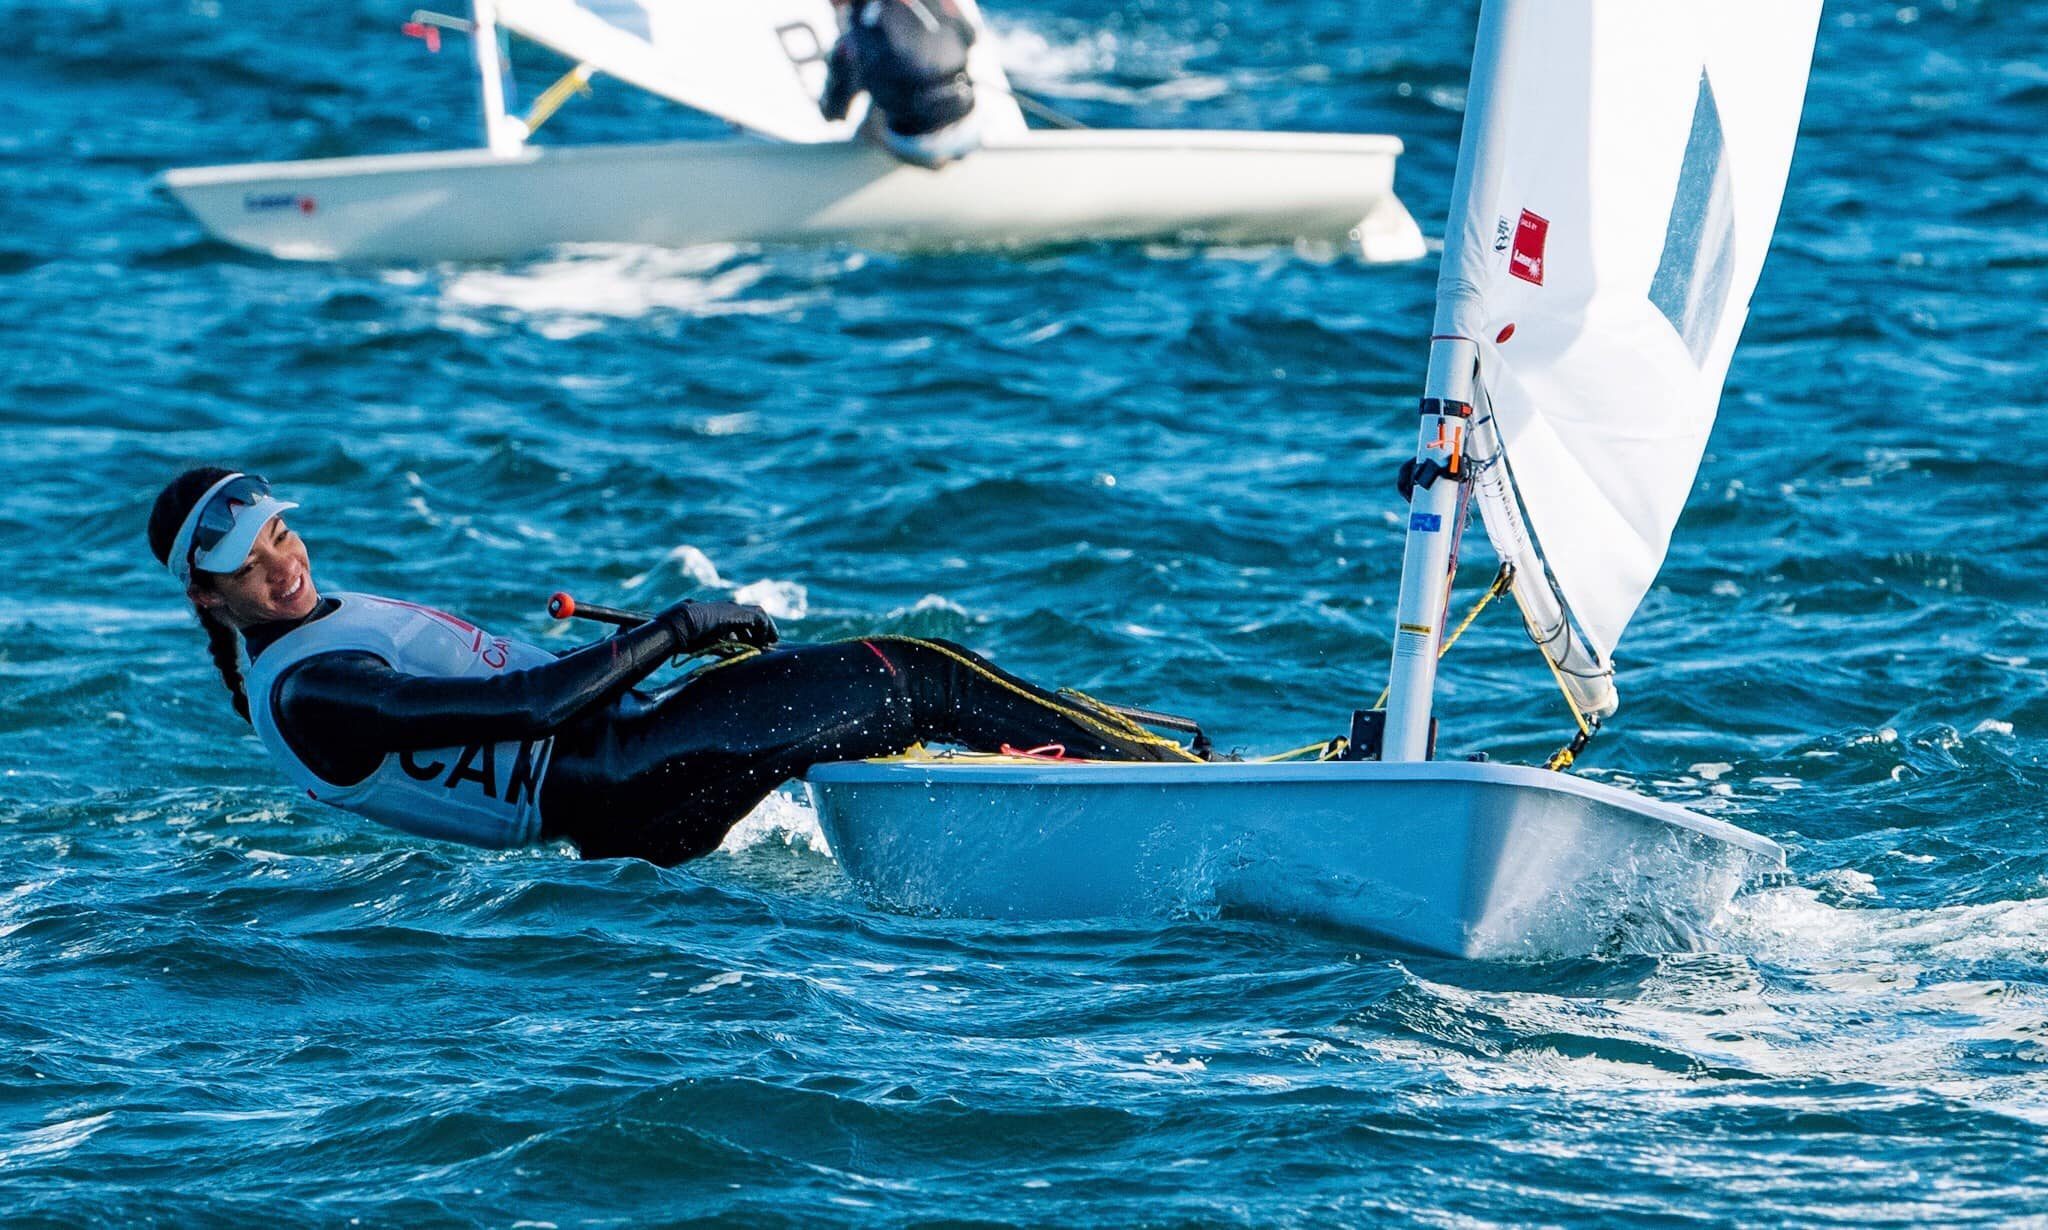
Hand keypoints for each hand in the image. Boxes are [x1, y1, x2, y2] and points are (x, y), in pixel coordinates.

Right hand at [654, 599, 778, 653]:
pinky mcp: (738, 612)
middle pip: (751, 617)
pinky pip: (758, 618)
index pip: (740, 622)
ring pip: (757, 615)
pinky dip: (765, 628)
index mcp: (719, 616)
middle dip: (760, 630)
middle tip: (768, 643)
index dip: (750, 633)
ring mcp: (733, 609)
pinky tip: (765, 640)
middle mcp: (727, 610)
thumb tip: (734, 656)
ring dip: (765, 629)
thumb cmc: (688, 636)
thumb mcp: (710, 644)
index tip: (756, 645)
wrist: (681, 625)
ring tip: (770, 642)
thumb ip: (724, 648)